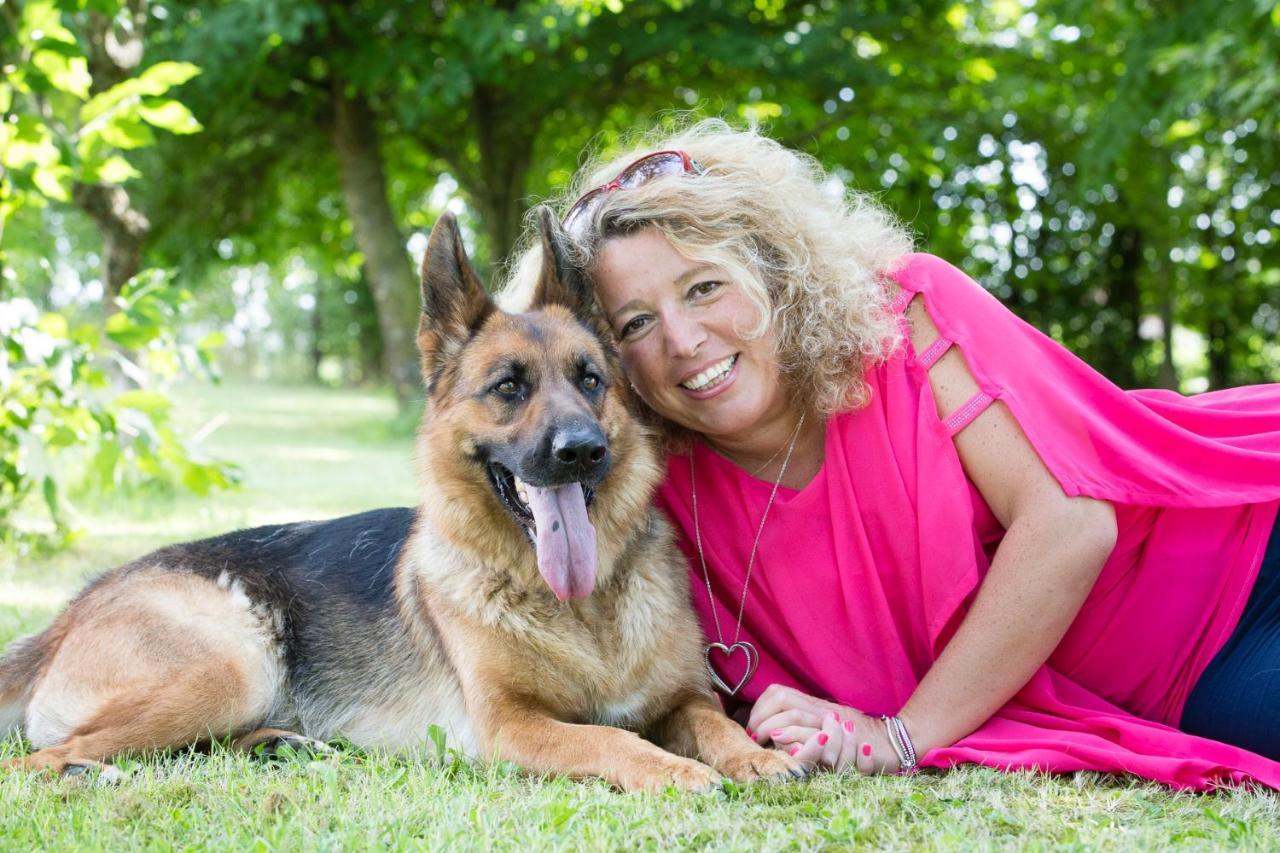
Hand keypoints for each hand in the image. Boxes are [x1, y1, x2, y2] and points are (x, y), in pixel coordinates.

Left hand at [744, 683, 900, 774]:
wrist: (893, 741)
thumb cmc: (857, 738)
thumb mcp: (824, 728)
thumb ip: (800, 728)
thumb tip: (768, 735)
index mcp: (813, 706)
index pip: (778, 694)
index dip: (760, 709)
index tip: (752, 728)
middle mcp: (821, 710)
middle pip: (784, 702)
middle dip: (763, 721)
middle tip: (755, 738)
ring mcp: (834, 723)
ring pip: (799, 717)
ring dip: (779, 728)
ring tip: (770, 740)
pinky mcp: (847, 740)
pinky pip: (822, 739)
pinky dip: (807, 743)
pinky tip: (793, 753)